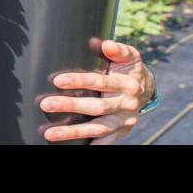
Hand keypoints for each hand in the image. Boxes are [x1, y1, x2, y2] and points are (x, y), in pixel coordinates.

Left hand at [40, 39, 154, 144]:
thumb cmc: (130, 70)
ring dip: (73, 132)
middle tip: (46, 104)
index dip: (79, 81)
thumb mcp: (130, 56)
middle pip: (96, 107)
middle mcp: (126, 104)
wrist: (147, 90)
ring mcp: (123, 121)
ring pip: (97, 129)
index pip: (100, 82)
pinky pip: (104, 143)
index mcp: (126, 84)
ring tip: (50, 134)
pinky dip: (90, 146)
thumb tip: (104, 44)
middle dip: (70, 106)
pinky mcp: (120, 132)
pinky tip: (70, 148)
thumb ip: (118, 50)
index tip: (58, 81)